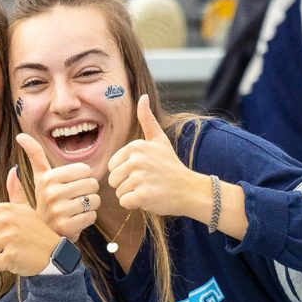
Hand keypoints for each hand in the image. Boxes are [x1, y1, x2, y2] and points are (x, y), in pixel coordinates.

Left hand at [0, 172, 61, 275]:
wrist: (55, 253)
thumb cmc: (37, 232)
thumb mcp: (27, 209)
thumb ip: (16, 193)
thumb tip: (13, 170)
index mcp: (6, 209)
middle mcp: (6, 221)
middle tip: (7, 244)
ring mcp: (8, 238)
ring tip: (12, 251)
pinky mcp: (11, 255)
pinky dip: (3, 266)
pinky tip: (16, 260)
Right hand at [17, 133, 99, 241]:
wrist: (40, 238)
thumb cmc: (45, 206)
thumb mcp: (38, 181)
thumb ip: (34, 158)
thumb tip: (20, 135)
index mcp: (47, 178)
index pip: (85, 169)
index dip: (83, 179)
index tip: (70, 188)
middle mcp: (51, 193)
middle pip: (92, 183)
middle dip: (88, 193)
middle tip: (74, 202)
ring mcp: (58, 210)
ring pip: (94, 200)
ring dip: (89, 207)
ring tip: (74, 212)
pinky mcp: (67, 226)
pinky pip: (92, 216)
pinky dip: (88, 220)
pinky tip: (75, 222)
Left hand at [106, 95, 198, 216]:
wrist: (189, 189)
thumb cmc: (171, 165)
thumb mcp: (159, 140)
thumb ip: (147, 119)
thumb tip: (143, 96)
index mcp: (135, 146)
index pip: (112, 166)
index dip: (125, 173)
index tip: (143, 171)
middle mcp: (136, 160)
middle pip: (113, 180)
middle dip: (126, 185)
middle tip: (146, 182)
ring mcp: (139, 178)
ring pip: (119, 192)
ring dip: (132, 195)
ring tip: (149, 189)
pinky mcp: (142, 196)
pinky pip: (125, 203)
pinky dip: (135, 204)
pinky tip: (149, 198)